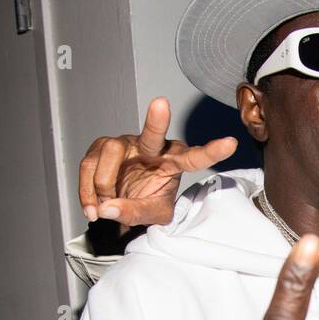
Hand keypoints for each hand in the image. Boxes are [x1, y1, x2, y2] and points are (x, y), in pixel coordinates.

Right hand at [79, 97, 237, 231]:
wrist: (122, 203)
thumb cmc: (146, 202)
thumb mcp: (151, 215)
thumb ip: (132, 213)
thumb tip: (106, 208)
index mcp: (173, 162)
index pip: (194, 158)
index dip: (211, 151)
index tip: (231, 144)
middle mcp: (151, 148)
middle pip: (153, 133)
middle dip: (156, 120)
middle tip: (161, 104)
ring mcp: (126, 144)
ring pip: (112, 152)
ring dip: (104, 184)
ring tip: (101, 209)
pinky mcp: (102, 146)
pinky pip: (89, 164)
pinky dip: (86, 189)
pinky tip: (91, 206)